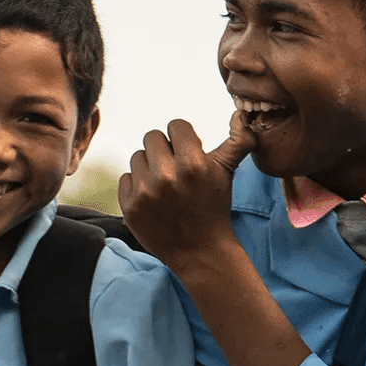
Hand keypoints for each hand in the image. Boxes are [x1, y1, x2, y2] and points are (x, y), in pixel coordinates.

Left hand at [118, 113, 255, 271]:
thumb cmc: (214, 207)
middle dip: (164, 150)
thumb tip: (240, 115)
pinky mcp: (129, 206)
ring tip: (165, 186)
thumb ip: (237, 141)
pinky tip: (153, 199)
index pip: (176, 125)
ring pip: (137, 156)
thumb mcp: (227, 173)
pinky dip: (137, 186)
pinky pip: (125, 178)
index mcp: (193, 163)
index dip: (183, 138)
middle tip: (175, 169)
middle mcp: (167, 176)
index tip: (188, 153)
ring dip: (149, 167)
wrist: (199, 251)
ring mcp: (145, 192)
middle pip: (152, 137)